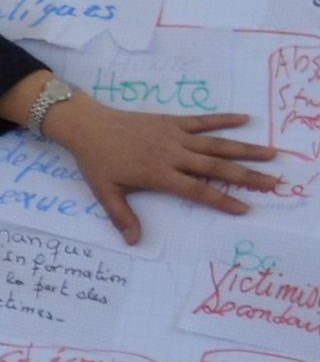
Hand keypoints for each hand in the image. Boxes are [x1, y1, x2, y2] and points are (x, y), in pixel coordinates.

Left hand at [43, 98, 280, 241]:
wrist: (87, 126)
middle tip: (273, 183)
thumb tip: (133, 242)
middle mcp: (172, 155)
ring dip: (245, 149)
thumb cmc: (96, 161)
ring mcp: (174, 136)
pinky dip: (223, 119)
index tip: (245, 208)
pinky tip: (245, 119)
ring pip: (216, 144)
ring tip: (271, 154)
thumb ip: (122, 217)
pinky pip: (202, 120)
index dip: (222, 200)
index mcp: (159, 174)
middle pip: (216, 168)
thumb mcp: (105, 192)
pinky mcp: (172, 121)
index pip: (197, 190)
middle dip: (246, 176)